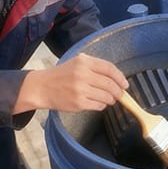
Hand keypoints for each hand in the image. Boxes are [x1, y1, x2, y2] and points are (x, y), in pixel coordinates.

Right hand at [14, 54, 128, 112]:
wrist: (42, 87)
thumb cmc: (61, 75)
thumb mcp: (76, 63)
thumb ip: (95, 66)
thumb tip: (116, 78)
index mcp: (83, 62)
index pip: (109, 69)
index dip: (120, 78)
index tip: (125, 84)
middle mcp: (82, 75)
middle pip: (110, 84)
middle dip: (118, 91)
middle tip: (119, 94)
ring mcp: (80, 90)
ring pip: (106, 96)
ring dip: (111, 99)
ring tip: (108, 99)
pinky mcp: (78, 103)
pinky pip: (98, 106)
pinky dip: (101, 105)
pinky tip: (98, 103)